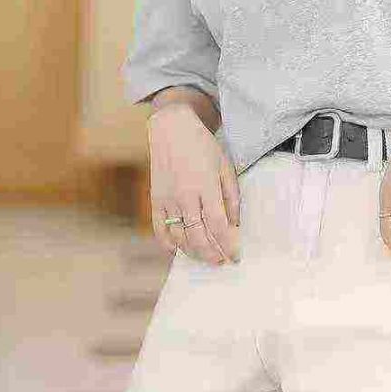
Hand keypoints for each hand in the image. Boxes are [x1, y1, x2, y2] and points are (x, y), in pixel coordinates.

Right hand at [147, 103, 241, 265]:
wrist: (172, 129)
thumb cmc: (202, 146)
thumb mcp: (225, 166)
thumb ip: (232, 196)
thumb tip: (235, 223)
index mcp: (206, 186)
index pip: (218, 225)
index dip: (228, 245)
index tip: (235, 256)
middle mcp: (185, 196)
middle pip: (198, 237)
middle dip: (212, 254)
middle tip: (221, 262)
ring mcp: (167, 199)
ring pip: (178, 237)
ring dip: (193, 252)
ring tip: (205, 257)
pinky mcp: (155, 199)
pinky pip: (159, 229)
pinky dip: (167, 243)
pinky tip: (178, 250)